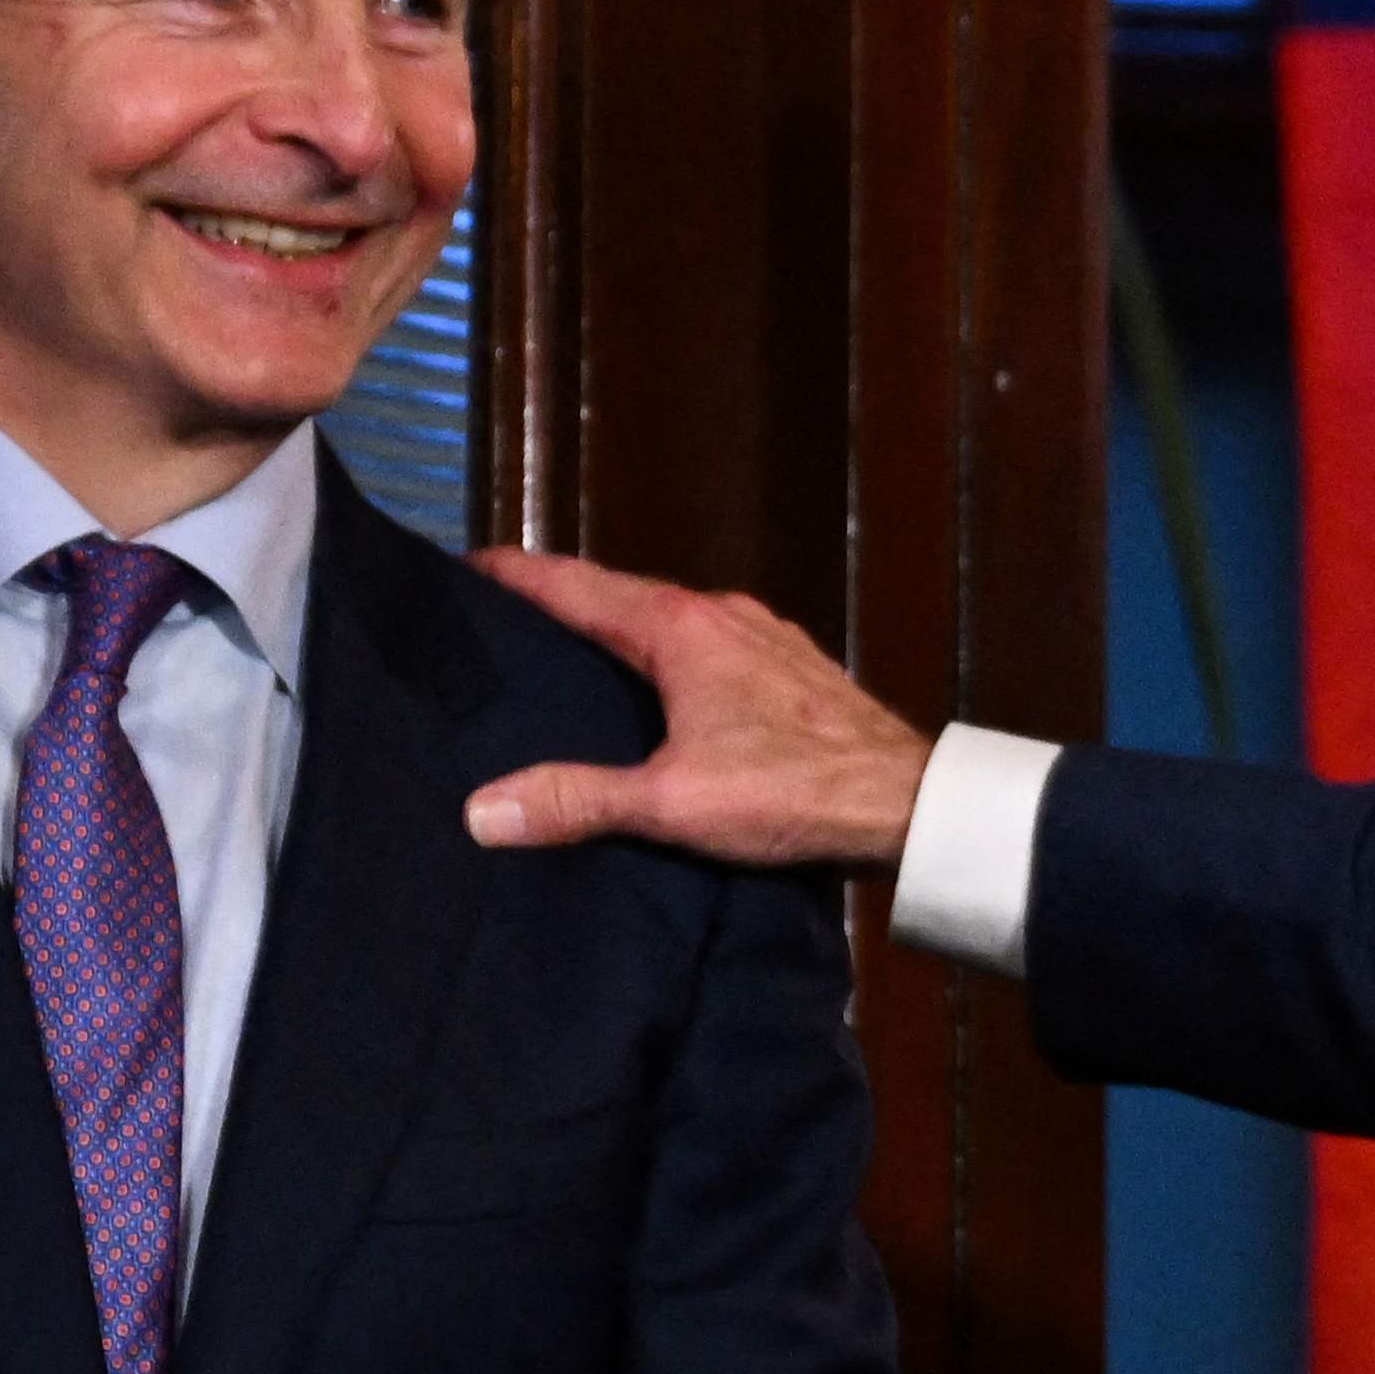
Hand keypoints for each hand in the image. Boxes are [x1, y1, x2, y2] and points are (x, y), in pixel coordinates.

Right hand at [458, 548, 937, 868]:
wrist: (908, 801)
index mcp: (679, 627)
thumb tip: (483, 808)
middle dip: (560, 599)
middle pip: (619, 595)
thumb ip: (577, 800)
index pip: (576, 585)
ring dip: (616, 627)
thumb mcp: (672, 802)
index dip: (518, 576)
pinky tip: (657, 691)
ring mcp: (760, 637)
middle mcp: (719, 614)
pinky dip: (664, 653)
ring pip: (666, 619)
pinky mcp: (789, 668)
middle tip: (502, 612)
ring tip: (567, 651)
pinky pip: (706, 644)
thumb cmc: (795, 791)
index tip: (466, 564)